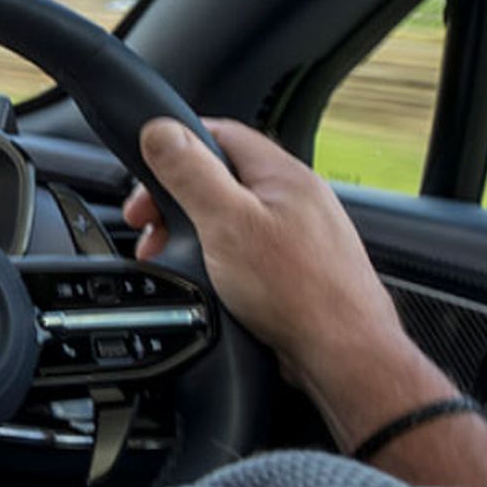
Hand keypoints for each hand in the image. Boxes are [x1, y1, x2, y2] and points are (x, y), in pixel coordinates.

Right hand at [126, 117, 431, 430]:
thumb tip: (161, 132)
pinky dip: (218, 259)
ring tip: (170, 258)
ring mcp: (300, 234)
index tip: (145, 175)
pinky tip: (209, 281)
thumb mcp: (226, 222)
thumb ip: (191, 173)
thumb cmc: (297, 291)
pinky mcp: (298, 268)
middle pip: (222, 179)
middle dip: (176, 200)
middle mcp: (297, 198)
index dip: (175, 148)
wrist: (342, 354)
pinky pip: (247, 250)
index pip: (221, 134)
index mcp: (282, 175)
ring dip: (193, 234)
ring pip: (233, 218)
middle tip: (148, 227)